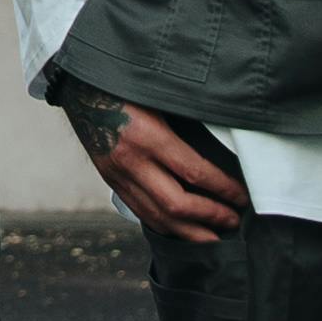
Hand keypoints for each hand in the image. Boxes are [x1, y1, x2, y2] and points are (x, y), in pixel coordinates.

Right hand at [54, 78, 248, 244]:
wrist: (79, 84)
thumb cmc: (124, 82)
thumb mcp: (158, 94)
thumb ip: (187, 117)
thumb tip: (226, 140)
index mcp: (147, 135)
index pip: (194, 172)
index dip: (223, 188)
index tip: (243, 196)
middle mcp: (130, 161)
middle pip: (176, 204)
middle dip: (210, 216)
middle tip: (234, 221)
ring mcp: (117, 174)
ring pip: (157, 216)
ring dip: (189, 232)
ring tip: (214, 238)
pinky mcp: (110, 180)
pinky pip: (140, 211)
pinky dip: (164, 225)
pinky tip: (181, 230)